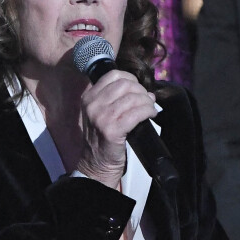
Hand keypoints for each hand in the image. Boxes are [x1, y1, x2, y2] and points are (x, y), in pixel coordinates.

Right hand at [76, 70, 158, 187]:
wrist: (96, 165)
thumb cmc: (101, 139)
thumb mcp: (99, 113)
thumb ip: (114, 99)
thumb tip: (145, 90)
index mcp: (88, 97)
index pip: (113, 75)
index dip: (131, 78)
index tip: (137, 89)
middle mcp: (93, 105)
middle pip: (125, 84)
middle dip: (141, 91)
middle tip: (147, 101)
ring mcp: (101, 117)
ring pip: (133, 98)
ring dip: (147, 102)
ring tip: (150, 109)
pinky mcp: (112, 130)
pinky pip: (137, 113)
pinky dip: (148, 112)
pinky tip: (150, 115)